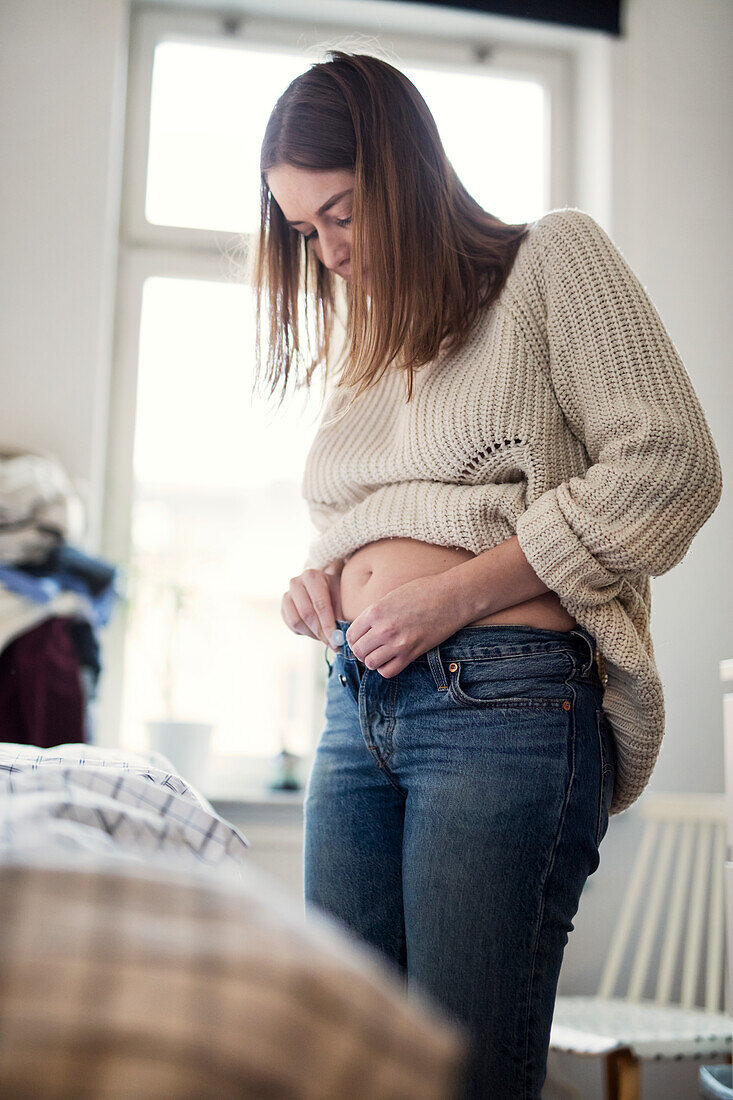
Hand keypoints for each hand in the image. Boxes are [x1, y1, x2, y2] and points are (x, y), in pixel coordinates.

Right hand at [281, 564, 344, 649]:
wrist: (322, 585)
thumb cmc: (335, 591)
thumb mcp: (342, 597)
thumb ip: (341, 614)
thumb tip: (340, 638)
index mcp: (312, 577)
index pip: (320, 604)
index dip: (328, 625)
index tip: (337, 640)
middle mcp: (296, 583)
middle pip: (307, 614)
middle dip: (321, 632)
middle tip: (333, 644)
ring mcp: (287, 595)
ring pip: (297, 622)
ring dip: (313, 634)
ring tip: (326, 638)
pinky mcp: (283, 607)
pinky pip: (292, 626)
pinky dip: (305, 633)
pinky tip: (317, 632)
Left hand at [345, 571, 466, 677]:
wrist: (452, 597)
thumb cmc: (424, 592)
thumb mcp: (392, 597)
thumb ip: (375, 613)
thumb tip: (363, 629)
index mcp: (375, 611)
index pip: (351, 635)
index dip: (354, 639)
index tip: (361, 639)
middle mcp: (383, 629)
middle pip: (358, 651)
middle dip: (361, 651)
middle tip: (370, 648)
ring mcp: (397, 643)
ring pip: (370, 663)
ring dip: (373, 660)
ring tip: (382, 653)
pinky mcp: (412, 653)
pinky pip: (388, 671)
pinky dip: (386, 668)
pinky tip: (392, 659)